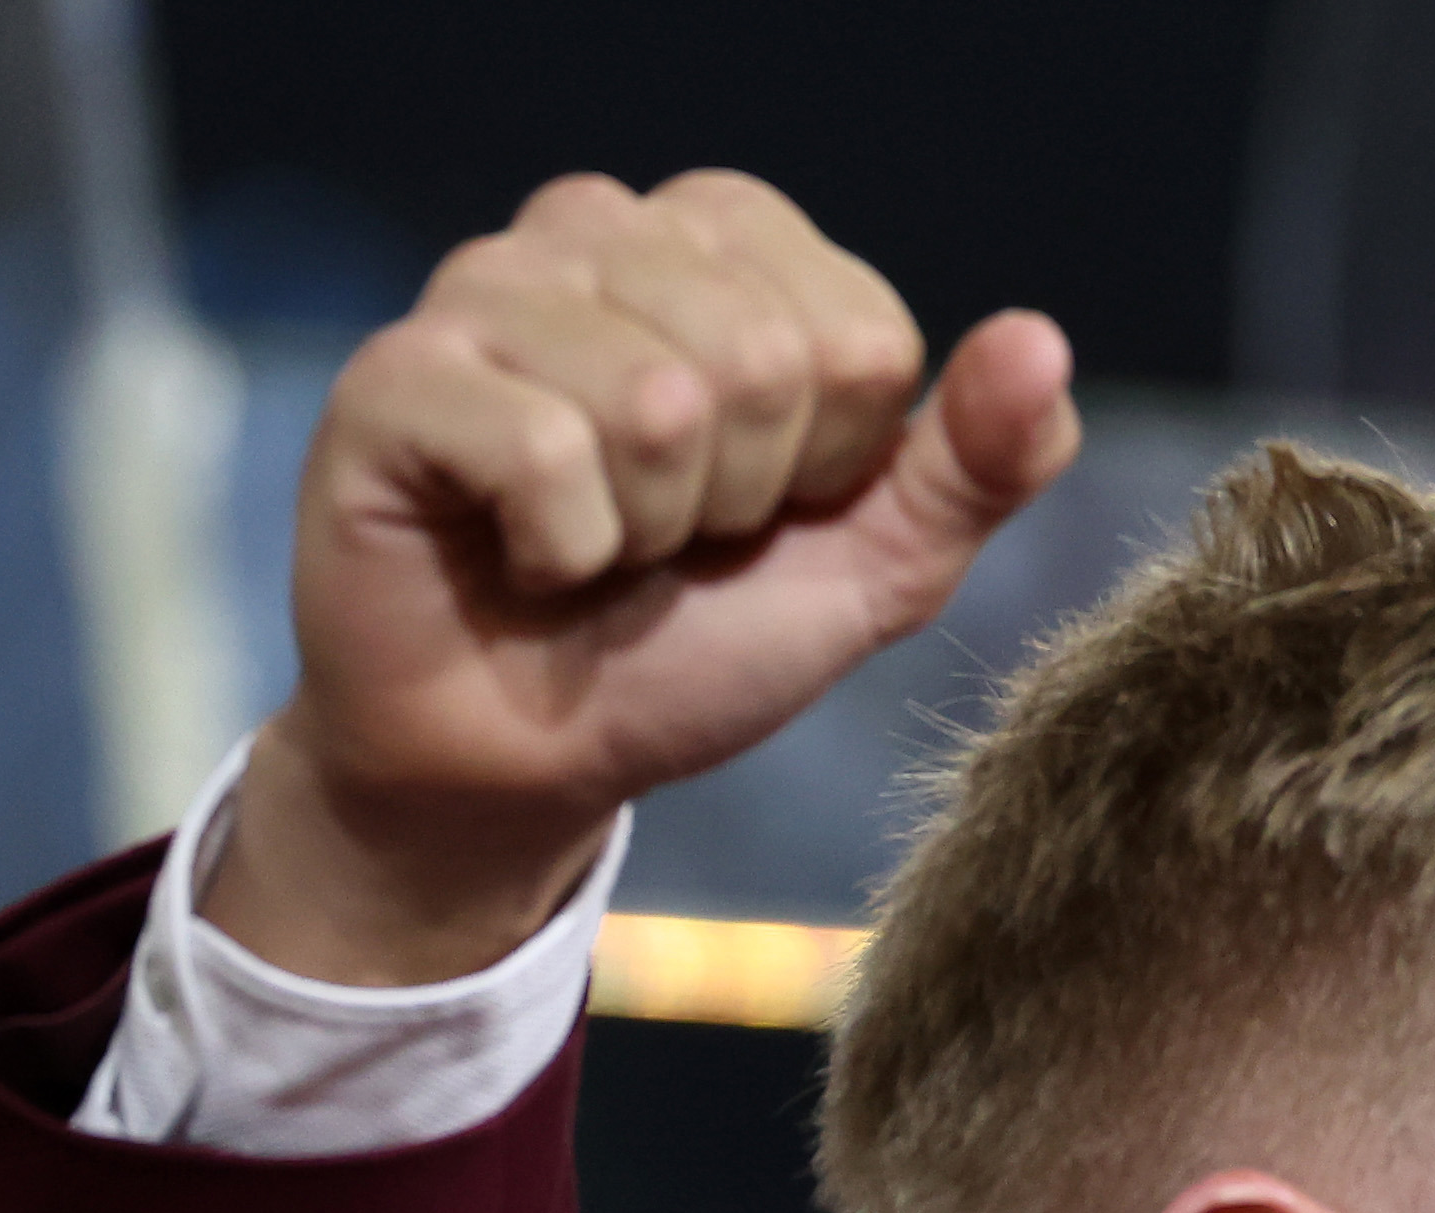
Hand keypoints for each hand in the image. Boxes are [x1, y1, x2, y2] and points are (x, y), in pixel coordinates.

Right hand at [207, 171, 1083, 983]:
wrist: (531, 757)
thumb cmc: (699, 640)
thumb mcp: (875, 564)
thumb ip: (978, 462)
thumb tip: (1041, 342)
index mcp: (724, 248)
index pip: (862, 332)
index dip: (831, 463)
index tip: (759, 510)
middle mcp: (600, 233)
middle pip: (764, 358)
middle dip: (740, 499)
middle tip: (668, 540)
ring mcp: (484, 291)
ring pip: (657, 403)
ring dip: (648, 529)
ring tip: (594, 545)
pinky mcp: (394, 377)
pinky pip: (543, 451)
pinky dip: (560, 549)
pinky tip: (518, 555)